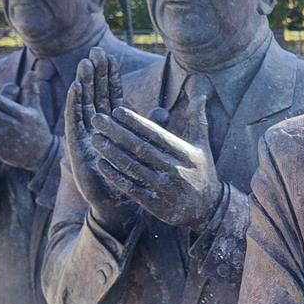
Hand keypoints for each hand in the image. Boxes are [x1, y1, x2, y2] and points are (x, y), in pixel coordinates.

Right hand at [65, 48, 139, 231]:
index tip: (111, 57)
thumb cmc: (132, 175)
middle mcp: (97, 128)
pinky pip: (74, 120)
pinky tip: (76, 89)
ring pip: (83, 104)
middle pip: (95, 95)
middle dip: (95, 74)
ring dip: (84, 83)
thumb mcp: (144, 147)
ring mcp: (85, 135)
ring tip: (85, 64)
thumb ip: (151, 128)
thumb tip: (163, 109)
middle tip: (95, 52)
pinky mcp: (76, 146)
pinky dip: (74, 104)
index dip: (109, 77)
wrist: (118, 202)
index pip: (110, 96)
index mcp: (113, 126)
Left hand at [90, 92, 222, 228]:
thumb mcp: (203, 146)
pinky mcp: (155, 205)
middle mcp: (175, 170)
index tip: (117, 110)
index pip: (156, 135)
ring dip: (111, 152)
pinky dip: (115, 176)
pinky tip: (101, 163)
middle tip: (97, 119)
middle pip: (141, 149)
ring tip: (94, 138)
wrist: (209, 209)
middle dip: (116, 133)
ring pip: (133, 167)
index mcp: (185, 154)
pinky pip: (131, 188)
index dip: (136, 122)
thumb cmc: (202, 172)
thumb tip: (200, 94)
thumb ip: (198, 120)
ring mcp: (164, 188)